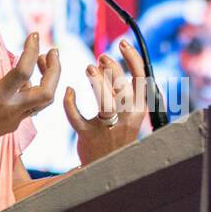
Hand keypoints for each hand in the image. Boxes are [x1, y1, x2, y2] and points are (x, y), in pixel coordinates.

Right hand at [0, 29, 59, 165]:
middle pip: (47, 92)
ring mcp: (15, 119)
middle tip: (53, 51)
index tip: (34, 35)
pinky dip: (36, 90)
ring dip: (49, 80)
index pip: (24, 71)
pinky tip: (26, 79)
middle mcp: (11, 110)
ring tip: (43, 60)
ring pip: (45, 101)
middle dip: (55, 70)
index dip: (32, 50)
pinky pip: (34, 106)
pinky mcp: (14, 124)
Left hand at [65, 39, 148, 165]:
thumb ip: (124, 92)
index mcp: (138, 110)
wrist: (108, 168)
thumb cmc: (117, 136)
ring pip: (105, 103)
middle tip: (100, 58)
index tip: (121, 43)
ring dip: (97, 83)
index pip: (141, 78)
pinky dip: (71, 103)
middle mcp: (127, 118)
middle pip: (124, 89)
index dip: (131, 58)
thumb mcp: (129, 115)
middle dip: (112, 69)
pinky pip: (77, 118)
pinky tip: (69, 92)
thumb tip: (108, 62)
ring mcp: (108, 129)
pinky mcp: (88, 136)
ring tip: (89, 68)